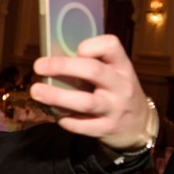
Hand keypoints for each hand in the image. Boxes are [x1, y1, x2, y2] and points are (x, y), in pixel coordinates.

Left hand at [30, 35, 153, 150]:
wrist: (138, 125)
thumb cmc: (115, 92)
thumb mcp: (113, 74)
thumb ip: (91, 65)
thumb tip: (51, 60)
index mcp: (121, 66)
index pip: (112, 46)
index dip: (92, 45)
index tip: (75, 50)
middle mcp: (121, 86)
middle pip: (93, 71)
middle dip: (62, 66)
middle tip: (38, 66)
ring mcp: (115, 109)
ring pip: (85, 102)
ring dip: (56, 96)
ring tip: (36, 91)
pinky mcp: (106, 129)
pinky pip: (81, 125)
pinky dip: (65, 120)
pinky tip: (56, 115)